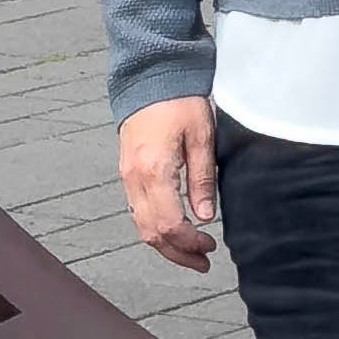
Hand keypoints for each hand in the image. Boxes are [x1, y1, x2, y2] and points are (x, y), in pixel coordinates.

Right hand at [119, 97, 220, 271]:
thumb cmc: (180, 100)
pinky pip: (136, 210)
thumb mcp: (203, 137)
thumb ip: (202, 179)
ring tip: (191, 252)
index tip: (210, 247)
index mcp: (154, 170)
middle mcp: (134, 178)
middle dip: (177, 253)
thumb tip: (204, 216)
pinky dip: (154, 227)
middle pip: (150, 232)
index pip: (168, 224)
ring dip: (165, 244)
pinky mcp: (127, 171)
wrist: (151, 76)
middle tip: (203, 262)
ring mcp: (127, 176)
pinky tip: (174, 230)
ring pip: (140, 225)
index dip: (189, 243)